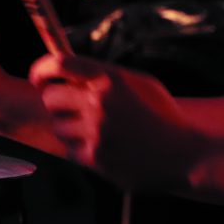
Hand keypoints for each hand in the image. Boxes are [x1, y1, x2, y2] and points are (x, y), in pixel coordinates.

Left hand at [28, 54, 206, 191]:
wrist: (185, 155)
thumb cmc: (163, 117)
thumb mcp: (141, 83)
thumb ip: (106, 76)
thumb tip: (71, 72)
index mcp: (110, 79)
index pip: (59, 64)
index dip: (41, 69)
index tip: (38, 77)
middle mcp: (100, 103)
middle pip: (50, 98)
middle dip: (56, 103)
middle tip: (70, 109)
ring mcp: (96, 132)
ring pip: (58, 127)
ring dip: (70, 129)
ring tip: (95, 132)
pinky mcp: (96, 159)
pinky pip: (71, 151)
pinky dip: (82, 151)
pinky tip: (105, 149)